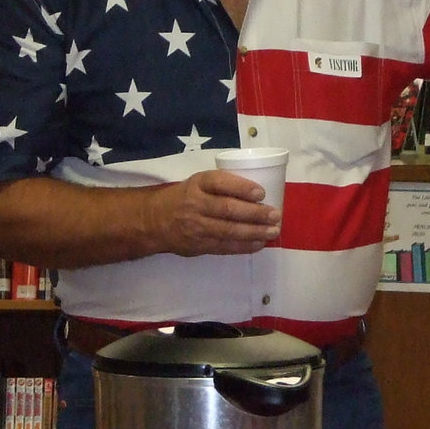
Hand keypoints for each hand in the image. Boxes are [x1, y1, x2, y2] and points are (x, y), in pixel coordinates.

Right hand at [145, 169, 281, 255]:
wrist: (154, 221)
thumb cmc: (185, 197)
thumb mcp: (197, 183)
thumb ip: (222, 186)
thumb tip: (259, 193)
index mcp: (197, 184)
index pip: (220, 182)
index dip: (242, 187)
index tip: (261, 192)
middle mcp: (196, 204)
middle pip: (228, 209)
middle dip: (255, 213)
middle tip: (275, 215)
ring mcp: (196, 226)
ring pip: (229, 230)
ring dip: (254, 232)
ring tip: (273, 231)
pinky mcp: (199, 245)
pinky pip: (225, 246)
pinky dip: (244, 246)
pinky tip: (259, 243)